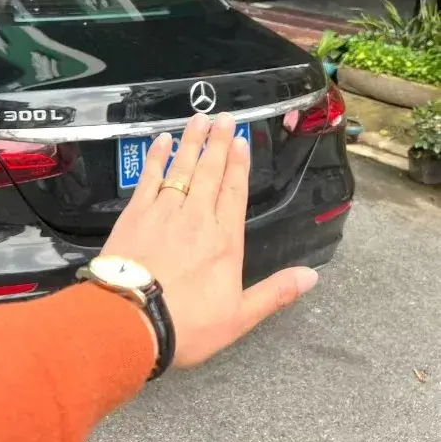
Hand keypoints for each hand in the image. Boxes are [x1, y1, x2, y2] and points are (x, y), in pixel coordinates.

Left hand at [101, 112, 318, 368]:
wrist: (130, 320)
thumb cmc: (185, 323)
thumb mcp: (239, 317)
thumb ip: (275, 293)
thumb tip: (312, 276)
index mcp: (224, 241)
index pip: (234, 193)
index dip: (238, 166)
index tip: (240, 141)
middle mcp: (196, 219)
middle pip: (209, 173)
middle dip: (217, 143)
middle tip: (222, 117)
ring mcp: (163, 213)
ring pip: (181, 169)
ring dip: (190, 143)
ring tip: (197, 119)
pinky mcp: (134, 215)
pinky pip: (148, 178)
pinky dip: (156, 158)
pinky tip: (160, 141)